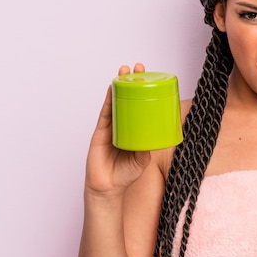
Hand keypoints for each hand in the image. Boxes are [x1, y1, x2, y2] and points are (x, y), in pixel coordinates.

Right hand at [84, 63, 150, 196]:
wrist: (108, 188)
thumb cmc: (125, 175)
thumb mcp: (142, 160)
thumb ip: (146, 149)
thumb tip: (156, 137)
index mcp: (134, 130)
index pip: (140, 106)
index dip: (144, 92)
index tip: (151, 78)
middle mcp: (123, 125)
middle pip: (127, 98)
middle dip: (132, 81)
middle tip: (139, 67)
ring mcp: (111, 127)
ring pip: (115, 101)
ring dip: (119, 85)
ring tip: (124, 70)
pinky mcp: (100, 131)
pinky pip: (105, 112)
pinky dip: (108, 100)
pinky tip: (112, 88)